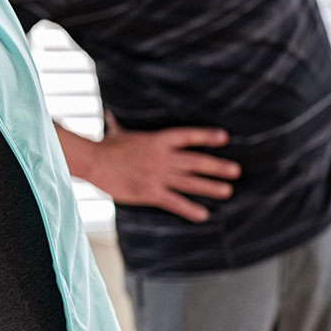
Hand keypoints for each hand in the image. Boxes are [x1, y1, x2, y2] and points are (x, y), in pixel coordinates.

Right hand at [84, 112, 240, 222]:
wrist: (94, 161)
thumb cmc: (105, 147)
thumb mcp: (117, 132)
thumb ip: (120, 126)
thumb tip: (111, 116)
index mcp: (157, 141)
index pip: (187, 137)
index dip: (206, 136)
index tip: (225, 137)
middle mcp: (162, 158)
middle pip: (196, 162)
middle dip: (217, 166)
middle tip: (235, 170)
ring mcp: (158, 176)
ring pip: (190, 182)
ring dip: (210, 187)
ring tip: (227, 190)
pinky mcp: (151, 192)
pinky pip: (175, 202)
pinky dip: (190, 209)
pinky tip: (203, 214)